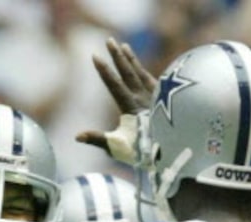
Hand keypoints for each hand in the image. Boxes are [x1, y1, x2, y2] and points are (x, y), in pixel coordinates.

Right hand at [76, 38, 156, 164]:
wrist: (173, 152)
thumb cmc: (141, 153)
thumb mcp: (117, 147)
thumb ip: (97, 139)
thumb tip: (77, 137)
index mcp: (131, 108)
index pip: (114, 85)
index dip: (104, 71)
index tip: (95, 56)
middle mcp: (143, 98)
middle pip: (128, 72)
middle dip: (117, 56)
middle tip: (109, 40)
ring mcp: (155, 97)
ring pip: (141, 73)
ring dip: (131, 59)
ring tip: (124, 46)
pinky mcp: (164, 100)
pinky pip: (152, 80)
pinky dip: (144, 71)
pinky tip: (141, 69)